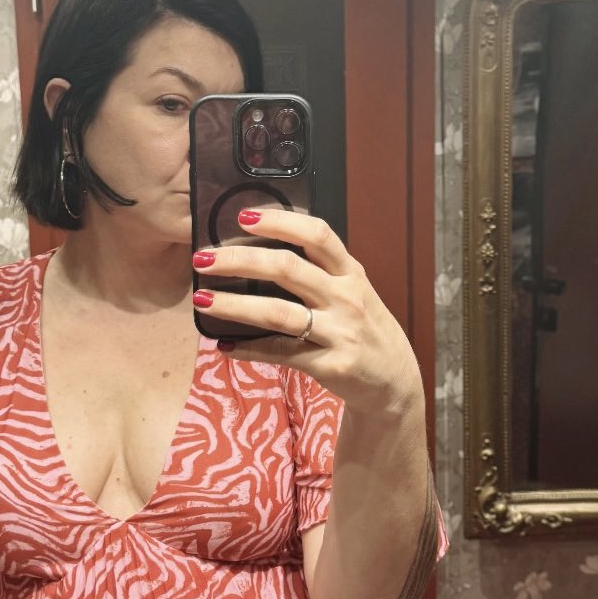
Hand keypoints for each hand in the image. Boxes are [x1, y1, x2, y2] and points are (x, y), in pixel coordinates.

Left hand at [193, 207, 422, 414]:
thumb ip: (320, 272)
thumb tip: (263, 252)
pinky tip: (224, 345)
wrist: (394, 381)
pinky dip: (248, 349)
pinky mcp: (329, 365)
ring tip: (203, 300)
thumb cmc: (364, 328)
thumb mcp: (353, 291)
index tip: (244, 217)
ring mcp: (339, 332)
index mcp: (349, 272)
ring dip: (235, 305)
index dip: (280, 222)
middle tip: (203, 257)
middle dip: (240, 260)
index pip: (317, 235)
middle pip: (287, 269)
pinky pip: (280, 353)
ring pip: (278, 312)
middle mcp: (345, 297)